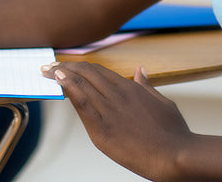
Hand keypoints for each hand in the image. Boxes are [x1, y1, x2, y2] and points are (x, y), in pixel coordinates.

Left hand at [43, 61, 194, 180]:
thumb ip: (147, 86)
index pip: (100, 71)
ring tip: (46, 70)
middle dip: (66, 67)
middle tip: (50, 65)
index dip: (81, 67)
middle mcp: (118, 94)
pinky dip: (67, 86)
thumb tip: (140, 70)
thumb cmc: (174, 134)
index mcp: (131, 88)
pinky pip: (80, 101)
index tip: (68, 66)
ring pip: (81, 83)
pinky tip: (57, 78)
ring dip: (60, 73)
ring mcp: (109, 110)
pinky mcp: (102, 128)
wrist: (175, 156)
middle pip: (87, 73)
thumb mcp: (162, 103)